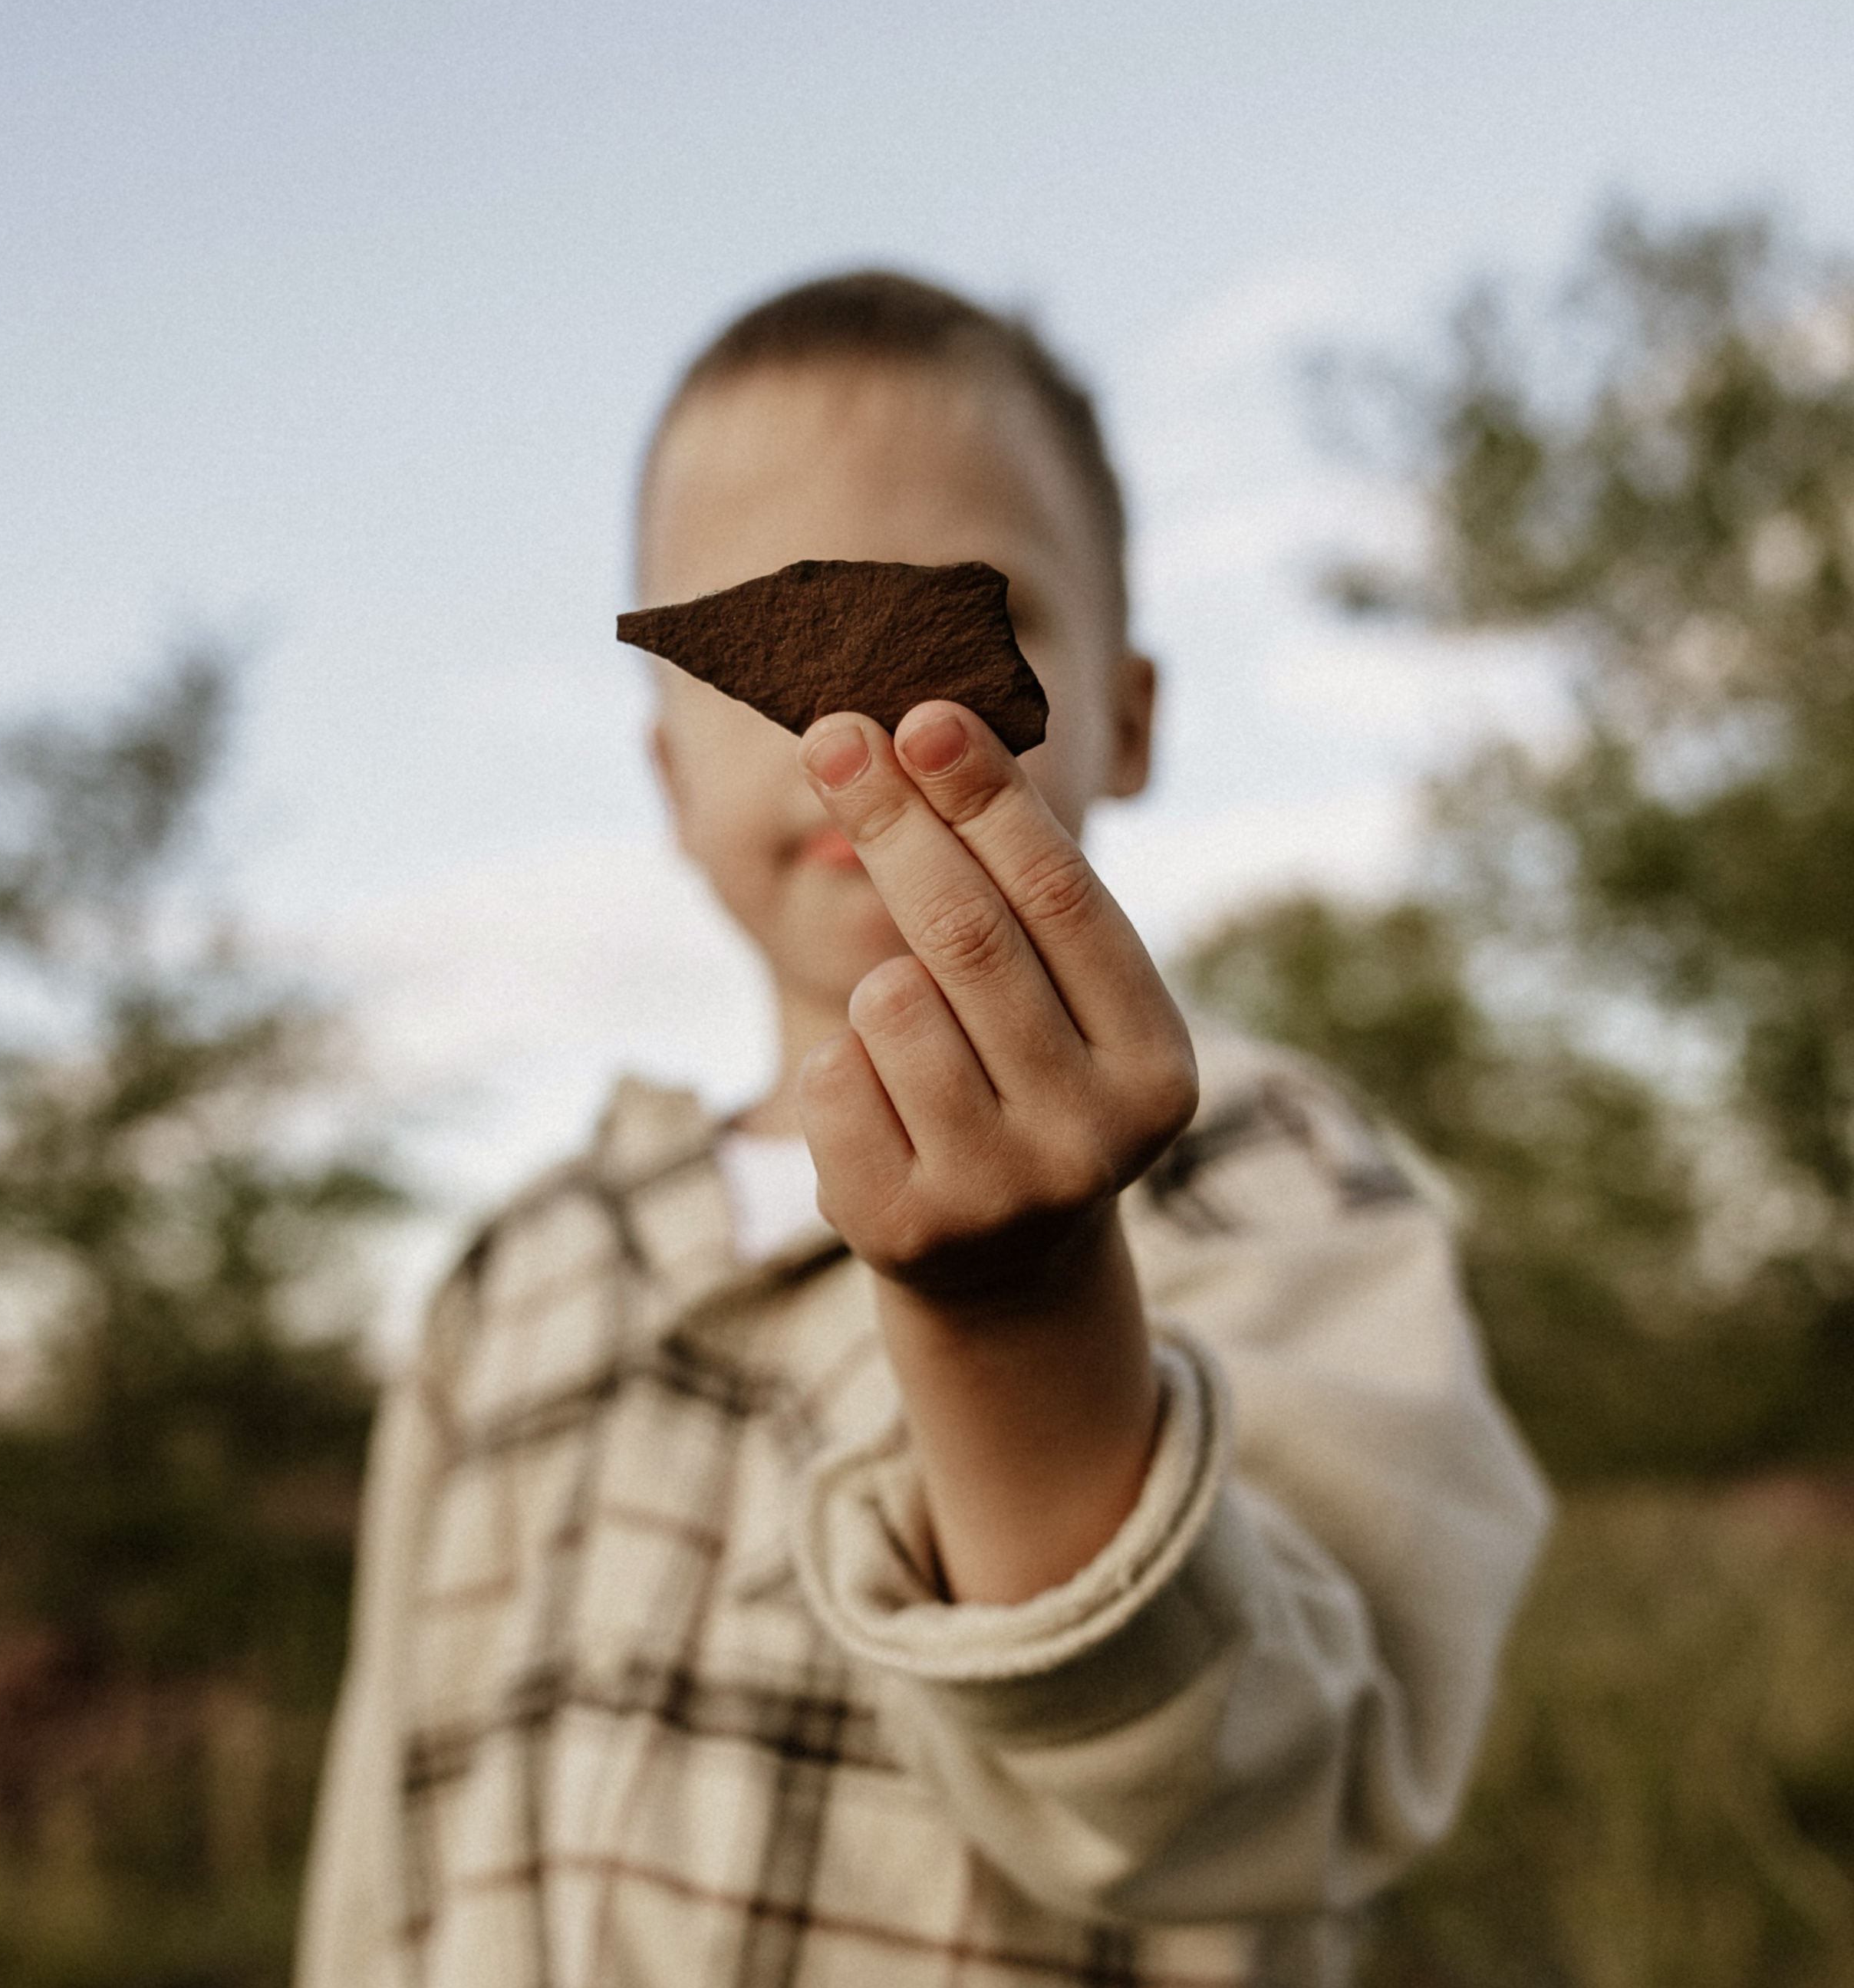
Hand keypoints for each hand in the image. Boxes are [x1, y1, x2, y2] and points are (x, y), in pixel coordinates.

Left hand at [796, 700, 1197, 1307]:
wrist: (1004, 1272)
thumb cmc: (1029, 1084)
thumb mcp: (1062, 1006)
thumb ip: (1023, 899)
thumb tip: (924, 732)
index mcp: (1156, 1065)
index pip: (1064, 896)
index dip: (987, 798)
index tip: (923, 715)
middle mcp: (1094, 1136)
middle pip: (967, 933)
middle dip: (892, 818)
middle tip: (832, 733)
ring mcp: (999, 1191)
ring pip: (889, 1000)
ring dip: (878, 982)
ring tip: (913, 1032)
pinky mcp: (903, 1228)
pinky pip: (831, 1074)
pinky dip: (838, 1064)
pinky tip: (883, 1107)